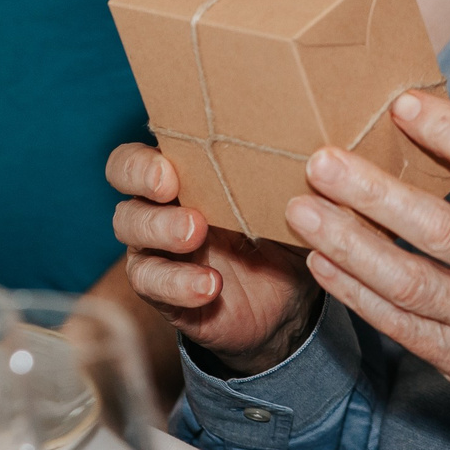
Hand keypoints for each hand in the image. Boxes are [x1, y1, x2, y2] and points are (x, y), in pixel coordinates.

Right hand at [108, 143, 320, 375]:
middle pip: (126, 182)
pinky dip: (178, 284)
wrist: (286, 301)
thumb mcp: (290, 202)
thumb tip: (323, 148)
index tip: (169, 169)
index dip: (141, 161)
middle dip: (143, 183)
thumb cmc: (282, 233)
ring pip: (131, 229)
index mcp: (185, 175)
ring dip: (160, 229)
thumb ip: (291, 175)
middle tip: (172, 187)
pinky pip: (152, 283)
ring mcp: (156, 249)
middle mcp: (160, 207)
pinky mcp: (164, 290)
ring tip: (195, 233)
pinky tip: (210, 286)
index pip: (137, 159)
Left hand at [284, 91, 449, 449]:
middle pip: (440, 227)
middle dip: (373, 192)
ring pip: (409, 281)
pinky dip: (357, 295)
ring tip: (304, 210)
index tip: (402, 105)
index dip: (449, 131)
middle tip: (323, 160)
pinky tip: (323, 264)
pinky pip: (403, 326)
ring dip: (350, 244)